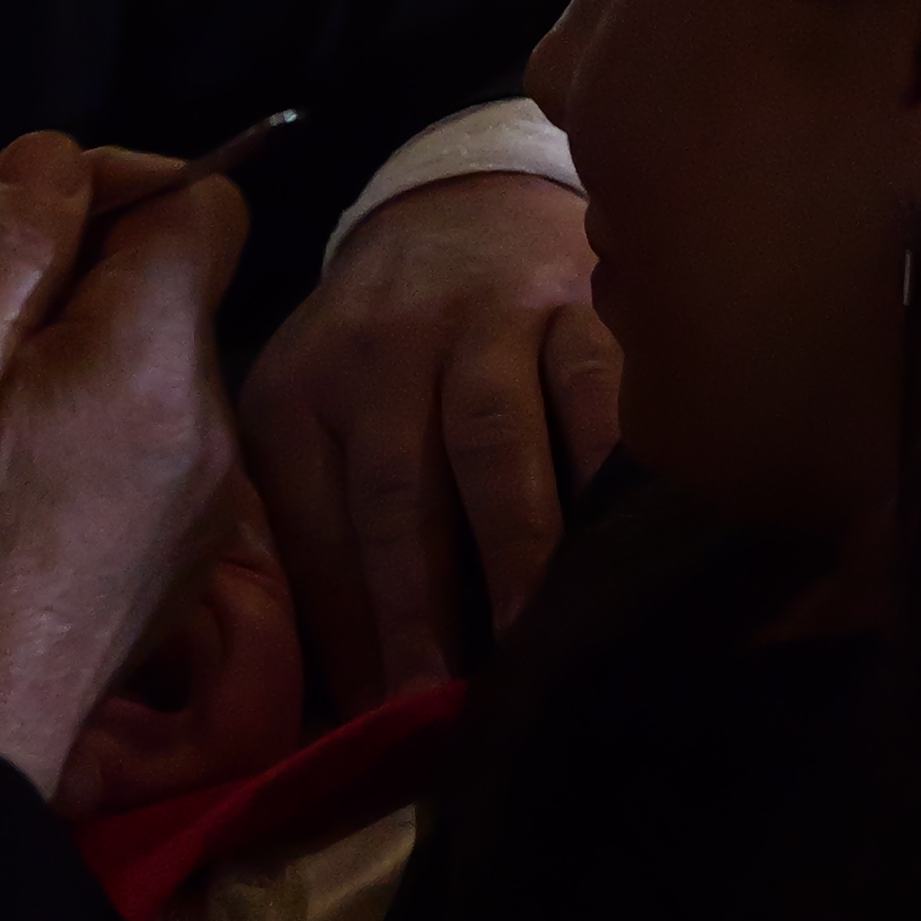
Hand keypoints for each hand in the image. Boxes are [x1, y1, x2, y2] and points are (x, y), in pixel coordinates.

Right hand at [0, 133, 253, 792]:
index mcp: (154, 355)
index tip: (26, 230)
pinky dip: (90, 446)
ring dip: (78, 371)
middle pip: (173, 290)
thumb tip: (56, 159)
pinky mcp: (182, 561)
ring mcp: (206, 501)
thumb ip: (3, 245)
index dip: (119, 183)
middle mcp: (209, 421)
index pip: (205, 201)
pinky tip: (12, 500)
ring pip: (154, 375)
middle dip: (79, 287)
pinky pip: (150, 453)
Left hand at [245, 171, 618, 706]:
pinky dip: (605, 471)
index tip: (370, 716)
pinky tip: (620, 543)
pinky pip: (592, 395)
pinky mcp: (575, 305)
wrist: (461, 205)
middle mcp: (380, 353)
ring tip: (529, 638)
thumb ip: (310, 527)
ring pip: (492, 444)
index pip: (313, 526)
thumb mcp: (309, 414)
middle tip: (439, 703)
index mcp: (300, 392)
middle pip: (397, 493)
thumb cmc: (380, 352)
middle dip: (418, 605)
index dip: (341, 627)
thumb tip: (342, 692)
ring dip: (512, 549)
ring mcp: (481, 324)